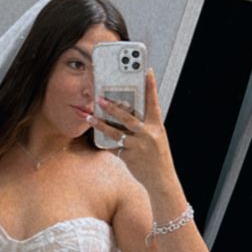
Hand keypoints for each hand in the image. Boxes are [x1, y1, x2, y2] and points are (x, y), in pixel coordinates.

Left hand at [87, 69, 175, 191]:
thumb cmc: (157, 157)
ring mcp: (138, 147)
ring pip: (115, 132)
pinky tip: (96, 138)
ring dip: (100, 124)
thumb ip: (145, 126)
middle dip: (112, 107)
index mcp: (157, 127)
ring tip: (89, 117)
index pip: (154, 103)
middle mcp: (148, 135)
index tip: (147, 71)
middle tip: (99, 98)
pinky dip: (105, 143)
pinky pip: (114, 147)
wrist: (161, 180)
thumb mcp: (157, 139)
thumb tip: (128, 113)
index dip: (150, 87)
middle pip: (128, 117)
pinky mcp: (130, 157)